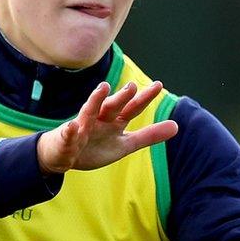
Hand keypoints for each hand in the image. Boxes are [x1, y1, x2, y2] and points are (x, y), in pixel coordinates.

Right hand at [36, 81, 177, 175]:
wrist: (62, 155)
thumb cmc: (94, 146)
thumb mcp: (125, 144)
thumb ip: (149, 135)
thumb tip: (177, 126)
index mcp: (114, 122)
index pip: (132, 108)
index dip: (144, 98)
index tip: (158, 84)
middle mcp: (99, 120)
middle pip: (112, 107)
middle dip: (121, 97)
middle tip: (132, 86)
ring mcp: (82, 128)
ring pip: (89, 112)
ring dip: (95, 100)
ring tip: (102, 88)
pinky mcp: (66, 139)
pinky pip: (68, 135)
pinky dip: (70, 131)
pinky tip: (72, 126)